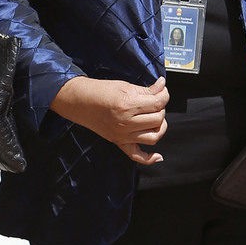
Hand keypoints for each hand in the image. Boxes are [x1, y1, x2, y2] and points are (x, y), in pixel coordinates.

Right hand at [51, 75, 169, 164]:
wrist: (81, 101)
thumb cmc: (99, 92)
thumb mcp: (125, 85)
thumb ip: (146, 89)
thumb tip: (162, 87)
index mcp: (127, 105)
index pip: (157, 103)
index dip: (164, 95)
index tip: (162, 90)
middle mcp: (126, 122)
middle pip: (158, 119)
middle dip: (161, 108)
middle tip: (155, 102)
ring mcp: (123, 135)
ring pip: (153, 137)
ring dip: (159, 127)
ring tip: (155, 118)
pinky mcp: (119, 142)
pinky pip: (136, 156)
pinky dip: (149, 158)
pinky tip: (157, 156)